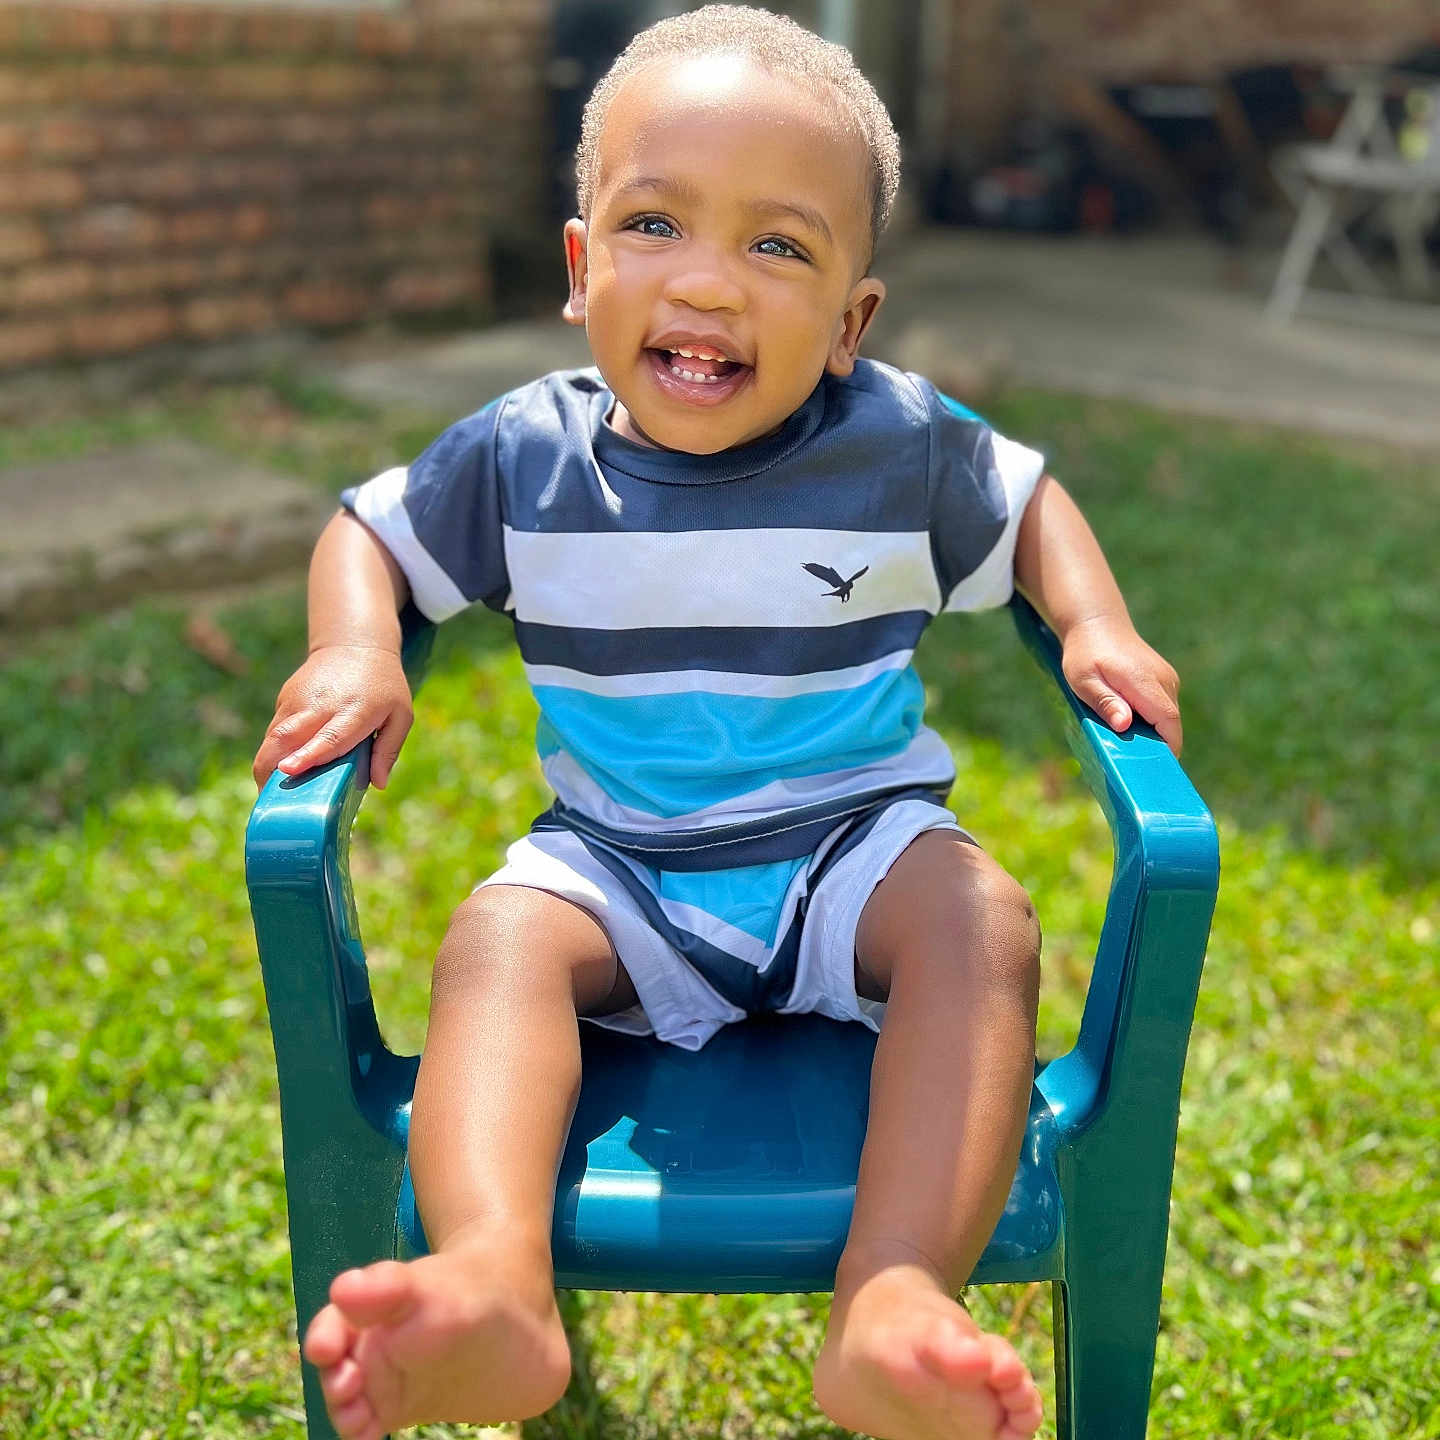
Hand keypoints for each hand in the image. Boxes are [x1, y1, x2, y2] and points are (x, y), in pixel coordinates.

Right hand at [253, 643, 412, 790]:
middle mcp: (321, 705)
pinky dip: (274, 750)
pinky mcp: (285, 698)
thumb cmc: (384, 687)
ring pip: (273, 736)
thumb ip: (389, 749)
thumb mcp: (400, 715)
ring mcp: (298, 700)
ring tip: (270, 791)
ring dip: (267, 763)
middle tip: (267, 799)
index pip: (329, 737)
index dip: (307, 755)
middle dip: (270, 767)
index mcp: (354, 711)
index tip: (288, 770)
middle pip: (286, 736)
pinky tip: (283, 765)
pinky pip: (274, 730)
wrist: (354, 645)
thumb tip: (379, 784)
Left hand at [1060, 615, 1182, 755]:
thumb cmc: (1084, 654)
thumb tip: (1125, 724)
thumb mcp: (1084, 681)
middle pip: (1170, 724)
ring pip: (1168, 717)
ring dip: (1152, 733)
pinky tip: (1128, 725)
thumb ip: (1105, 702)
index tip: (1155, 769)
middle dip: (1156, 745)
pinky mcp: (1164, 680)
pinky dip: (1150, 721)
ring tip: (1126, 743)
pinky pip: (1163, 708)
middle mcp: (1164, 680)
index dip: (1167, 748)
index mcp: (1145, 681)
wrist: (1097, 624)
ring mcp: (1167, 679)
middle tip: (1132, 763)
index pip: (1169, 721)